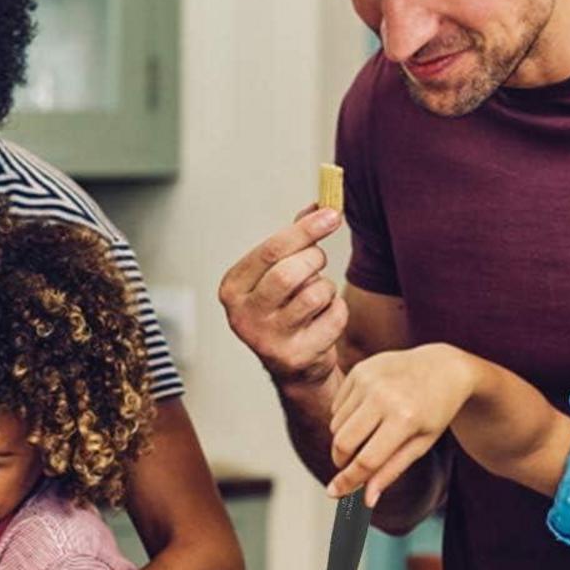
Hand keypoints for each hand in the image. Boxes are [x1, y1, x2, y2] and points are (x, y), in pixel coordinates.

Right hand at [218, 207, 345, 389]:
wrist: (293, 365)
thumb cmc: (284, 308)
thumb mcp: (278, 271)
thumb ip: (295, 239)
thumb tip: (320, 205)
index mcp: (232, 288)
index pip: (271, 250)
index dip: (306, 230)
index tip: (332, 215)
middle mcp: (242, 315)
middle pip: (290, 273)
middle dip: (314, 260)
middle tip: (318, 262)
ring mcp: (267, 339)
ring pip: (314, 294)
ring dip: (326, 288)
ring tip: (318, 296)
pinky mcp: (296, 356)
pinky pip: (333, 317)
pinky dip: (337, 311)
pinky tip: (323, 319)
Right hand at [328, 345, 473, 504]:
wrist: (443, 367)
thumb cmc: (435, 411)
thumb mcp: (421, 444)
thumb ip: (391, 471)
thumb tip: (366, 500)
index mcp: (405, 419)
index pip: (366, 459)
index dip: (348, 481)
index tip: (334, 493)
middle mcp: (384, 396)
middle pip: (343, 442)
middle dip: (341, 461)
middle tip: (350, 466)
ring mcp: (369, 380)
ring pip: (336, 425)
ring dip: (345, 438)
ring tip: (370, 432)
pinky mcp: (359, 370)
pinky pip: (337, 406)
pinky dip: (346, 418)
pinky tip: (368, 411)